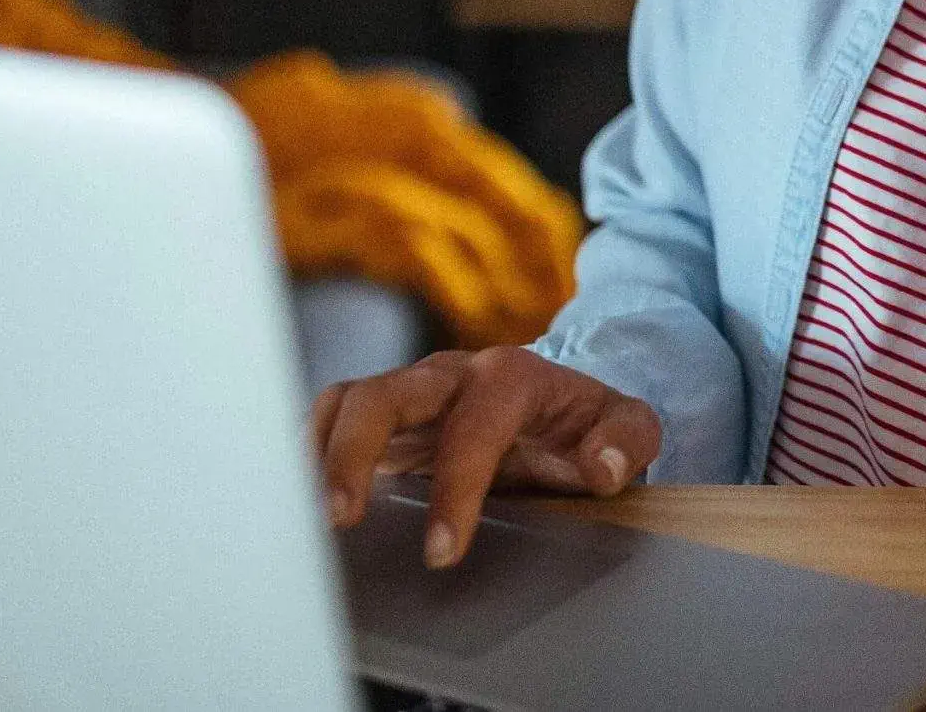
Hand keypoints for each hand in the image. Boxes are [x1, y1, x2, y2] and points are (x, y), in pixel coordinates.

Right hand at [313, 346, 660, 568]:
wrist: (560, 405)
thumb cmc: (586, 423)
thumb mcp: (629, 426)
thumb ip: (627, 442)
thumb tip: (601, 467)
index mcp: (512, 376)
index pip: (475, 425)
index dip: (456, 487)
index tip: (444, 550)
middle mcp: (452, 375)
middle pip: (388, 393)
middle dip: (357, 452)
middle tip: (342, 517)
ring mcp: (413, 391)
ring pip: (350, 400)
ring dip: (321, 452)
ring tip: (307, 512)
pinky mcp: (385, 416)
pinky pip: (333, 415)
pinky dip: (308, 447)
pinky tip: (296, 496)